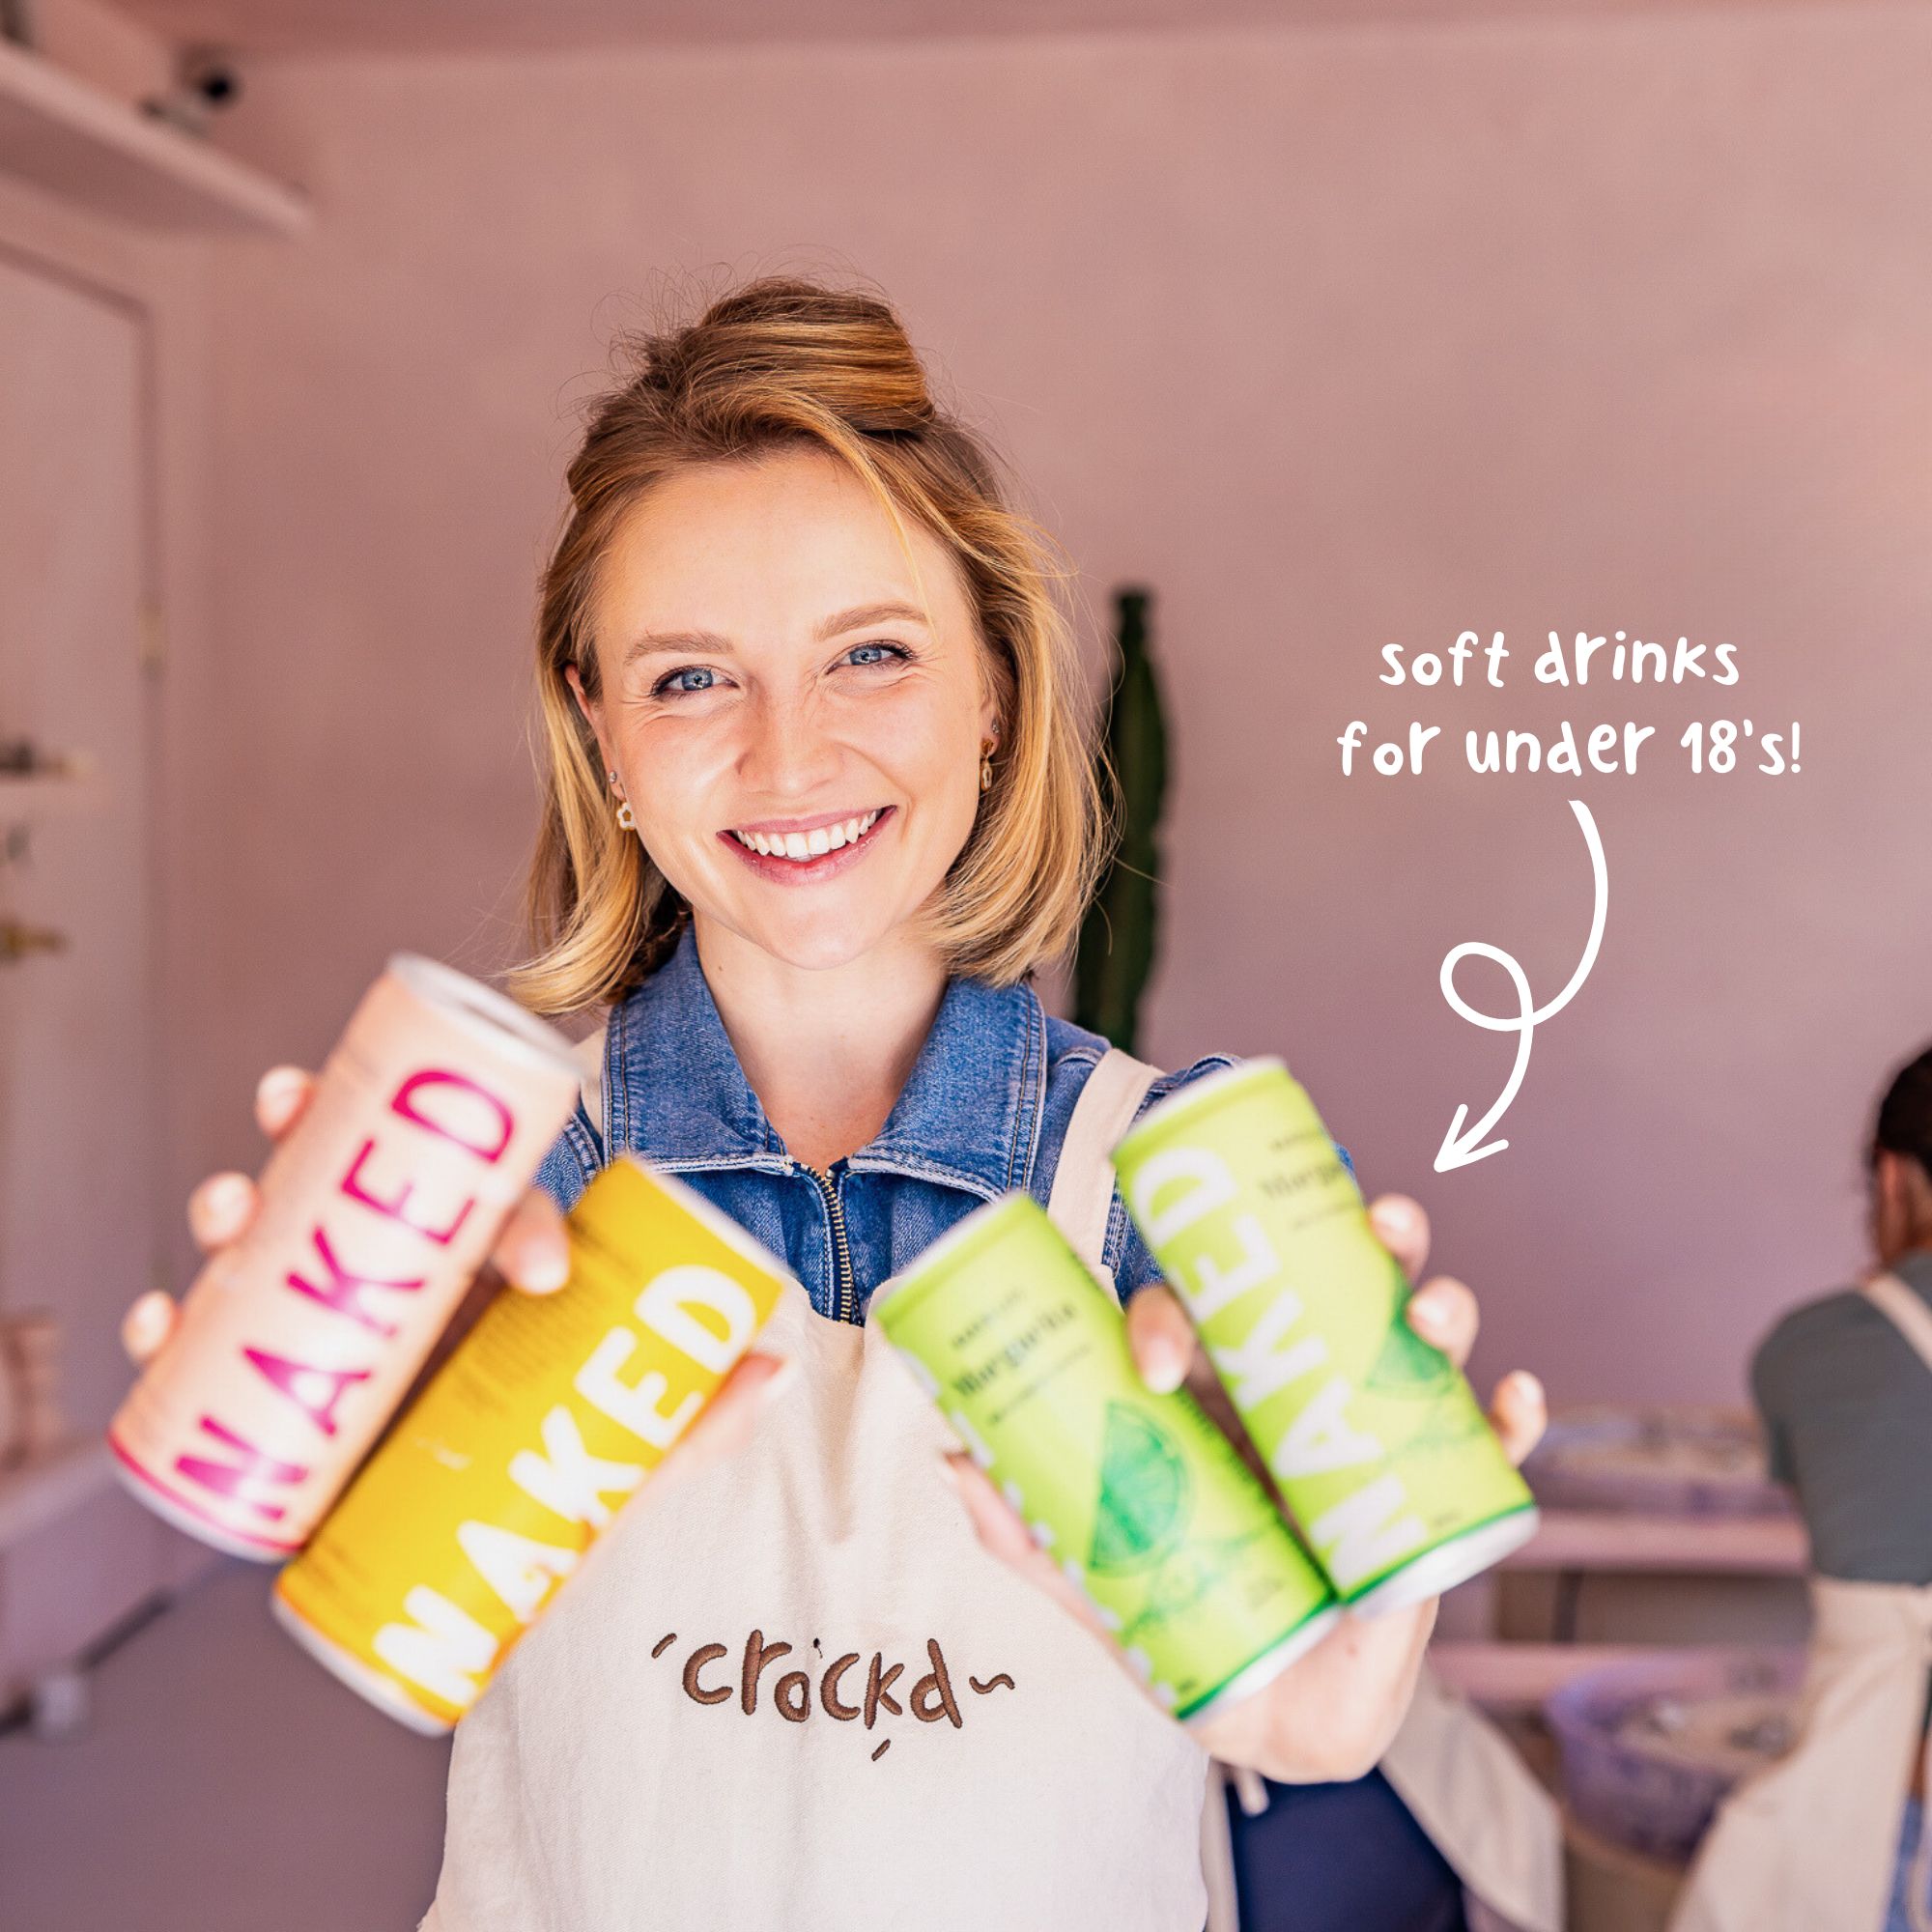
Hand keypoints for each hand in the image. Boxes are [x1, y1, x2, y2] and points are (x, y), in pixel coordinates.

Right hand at [121, 1066, 789, 1475]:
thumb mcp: (617, 1448)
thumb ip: (687, 1415)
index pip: (501, 1211)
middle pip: (360, 1186)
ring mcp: (340, 1319)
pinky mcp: (282, 1382)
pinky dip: (181, 1322)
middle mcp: (409, 1274)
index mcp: (493, 1269)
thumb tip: (775, 1366)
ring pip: (280, 1240)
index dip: (518, 1217)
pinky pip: (219, 1338)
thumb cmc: (547, 1467)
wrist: (473, 1560)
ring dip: (240, 1205)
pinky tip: (163, 1321)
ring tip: (229, 1212)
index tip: (545, 1265)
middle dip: (319, 1138)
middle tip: (296, 1127)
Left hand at [943, 1191, 1545, 1780]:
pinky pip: (1484, 1446)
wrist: (1271, 1720)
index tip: (1157, 1355)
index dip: (1179, 1307)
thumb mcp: (1108, 1578)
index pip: (1206, 1315)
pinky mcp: (1431, 1493)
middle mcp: (1301, 1391)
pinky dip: (1509, 1416)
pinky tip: (1515, 1399)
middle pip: (1339, 1288)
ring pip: (1418, 1345)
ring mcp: (1372, 1432)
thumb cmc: (1188, 1625)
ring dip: (1442, 1308)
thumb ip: (1033, 1531)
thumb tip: (951, 1456)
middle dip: (1365, 1241)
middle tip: (1373, 1229)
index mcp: (1219, 1395)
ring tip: (1434, 1312)